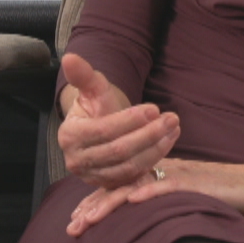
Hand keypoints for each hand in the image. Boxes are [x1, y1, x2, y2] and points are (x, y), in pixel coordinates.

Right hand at [57, 52, 179, 188]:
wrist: (98, 129)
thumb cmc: (96, 106)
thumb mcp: (92, 88)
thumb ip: (84, 75)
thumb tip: (69, 57)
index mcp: (70, 136)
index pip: (104, 130)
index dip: (130, 120)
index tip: (154, 108)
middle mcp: (77, 161)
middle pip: (119, 151)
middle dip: (149, 134)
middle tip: (172, 118)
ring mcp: (93, 177)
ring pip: (130, 166)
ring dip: (156, 148)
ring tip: (174, 128)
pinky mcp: (109, 185)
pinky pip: (135, 176)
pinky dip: (155, 159)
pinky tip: (168, 141)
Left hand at [66, 152, 243, 236]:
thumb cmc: (226, 196)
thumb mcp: (189, 204)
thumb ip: (166, 210)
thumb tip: (146, 230)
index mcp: (159, 176)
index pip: (120, 187)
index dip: (95, 203)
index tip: (74, 221)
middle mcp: (163, 172)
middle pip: (120, 186)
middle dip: (93, 207)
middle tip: (71, 227)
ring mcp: (179, 175)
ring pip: (136, 185)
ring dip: (110, 203)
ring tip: (89, 219)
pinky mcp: (197, 182)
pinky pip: (169, 185)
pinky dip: (150, 192)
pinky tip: (133, 201)